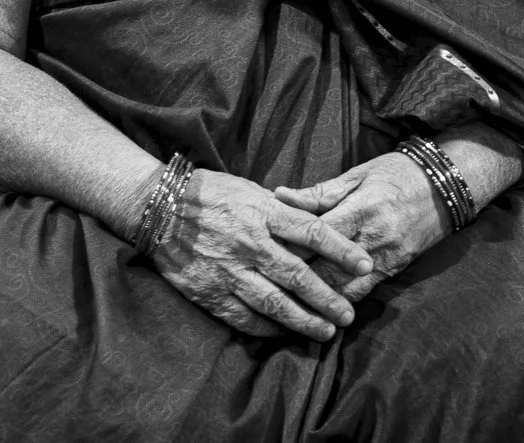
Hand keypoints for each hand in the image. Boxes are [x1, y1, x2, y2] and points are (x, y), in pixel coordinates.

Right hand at [147, 167, 375, 340]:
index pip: (314, 232)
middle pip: (299, 276)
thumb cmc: (210, 193)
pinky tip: (284, 333)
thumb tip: (316, 220)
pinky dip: (267, 329)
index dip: (342, 250)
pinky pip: (245, 318)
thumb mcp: (250, 190)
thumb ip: (281, 209)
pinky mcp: (211, 292)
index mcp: (265, 213)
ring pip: (275, 304)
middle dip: (328, 298)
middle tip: (350, 313)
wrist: (158, 208)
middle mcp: (252, 243)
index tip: (365, 264)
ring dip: (304, 320)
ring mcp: (231, 271)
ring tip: (326, 331)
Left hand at [273, 150, 447, 302]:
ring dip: (318, 300)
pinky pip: (363, 293)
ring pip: (345, 290)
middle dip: (298, 281)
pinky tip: (320, 310)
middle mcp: (375, 238)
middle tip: (267, 288)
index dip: (291, 248)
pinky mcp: (395, 270)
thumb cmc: (398, 172)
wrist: (447, 185)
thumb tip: (280, 196)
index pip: (319, 237)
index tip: (264, 254)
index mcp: (363, 209)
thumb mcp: (359, 174)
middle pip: (328, 270)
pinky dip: (340, 301)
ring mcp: (387, 258)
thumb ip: (320, 192)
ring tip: (288, 309)